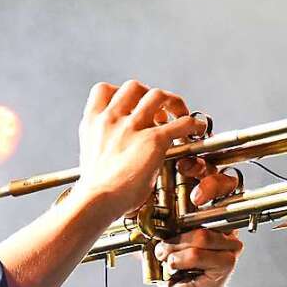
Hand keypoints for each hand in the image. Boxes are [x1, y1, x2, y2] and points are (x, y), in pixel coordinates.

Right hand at [71, 81, 205, 219]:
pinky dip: (192, 123)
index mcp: (93, 123)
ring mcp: (132, 127)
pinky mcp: (153, 140)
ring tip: (179, 113)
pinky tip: (196, 130)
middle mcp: (112, 119)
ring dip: (172, 102)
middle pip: (134, 87)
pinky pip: (181, 122)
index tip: (131, 103)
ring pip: (157, 95)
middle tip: (159, 110)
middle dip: (149, 94)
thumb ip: (105, 143)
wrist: (96, 200)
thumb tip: (118, 149)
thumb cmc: (95, 188)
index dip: (121, 93)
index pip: (104, 90)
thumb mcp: (90, 156)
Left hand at [156, 159, 243, 286]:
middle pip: (226, 192)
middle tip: (193, 198)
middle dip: (208, 188)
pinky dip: (177, 259)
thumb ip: (155, 212)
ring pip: (200, 233)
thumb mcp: (160, 232)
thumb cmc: (171, 262)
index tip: (183, 165)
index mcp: (210, 211)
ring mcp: (230, 243)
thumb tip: (133, 190)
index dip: (204, 168)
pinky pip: (197, 253)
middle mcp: (225, 224)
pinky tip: (172, 266)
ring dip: (173, 245)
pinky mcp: (228, 262)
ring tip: (164, 254)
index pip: (216, 179)